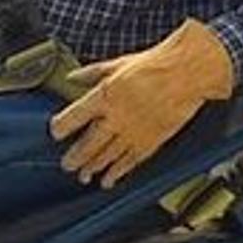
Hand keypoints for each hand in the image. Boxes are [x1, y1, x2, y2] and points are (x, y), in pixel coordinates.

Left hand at [50, 20, 235, 187]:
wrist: (187, 72)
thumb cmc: (155, 63)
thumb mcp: (118, 63)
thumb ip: (92, 73)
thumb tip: (72, 77)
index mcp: (104, 95)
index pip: (73, 118)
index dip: (61, 128)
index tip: (55, 133)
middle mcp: (116, 117)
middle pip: (88, 144)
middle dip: (75, 157)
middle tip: (66, 165)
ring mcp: (133, 132)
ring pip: (107, 157)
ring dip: (92, 168)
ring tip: (83, 176)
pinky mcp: (151, 141)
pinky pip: (130, 162)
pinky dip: (117, 173)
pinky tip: (109, 180)